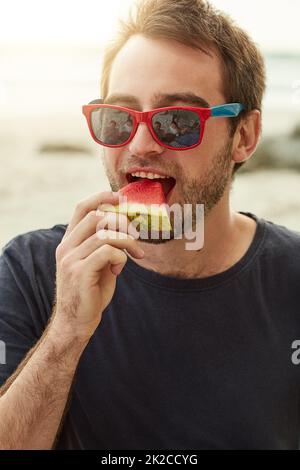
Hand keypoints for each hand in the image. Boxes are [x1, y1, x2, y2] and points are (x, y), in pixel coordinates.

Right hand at [52, 190, 143, 341]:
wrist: (76, 322)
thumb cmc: (90, 292)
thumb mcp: (98, 263)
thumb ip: (105, 245)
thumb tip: (126, 227)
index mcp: (69, 242)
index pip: (81, 208)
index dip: (101, 197)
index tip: (120, 197)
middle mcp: (66, 247)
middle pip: (96, 216)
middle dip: (122, 221)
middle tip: (135, 235)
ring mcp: (71, 260)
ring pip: (105, 234)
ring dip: (127, 242)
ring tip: (135, 254)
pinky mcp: (80, 273)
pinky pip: (107, 252)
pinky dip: (121, 257)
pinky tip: (119, 270)